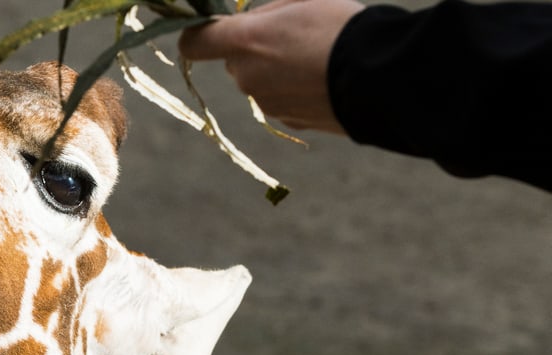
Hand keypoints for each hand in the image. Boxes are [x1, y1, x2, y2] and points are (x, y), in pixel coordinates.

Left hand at [178, 0, 364, 134]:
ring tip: (317, 56)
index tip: (213, 29)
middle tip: (292, 34)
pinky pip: (281, 99)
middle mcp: (247, 77)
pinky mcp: (288, 120)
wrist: (382, 76)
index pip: (194, 42)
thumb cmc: (341, 27)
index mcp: (244, 43)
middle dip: (255, 49)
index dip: (199, 35)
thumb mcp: (300, 1)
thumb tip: (252, 24)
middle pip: (235, 61)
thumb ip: (264, 14)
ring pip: (259, 81)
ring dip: (277, 69)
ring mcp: (266, 103)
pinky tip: (325, 79)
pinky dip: (295, 89)